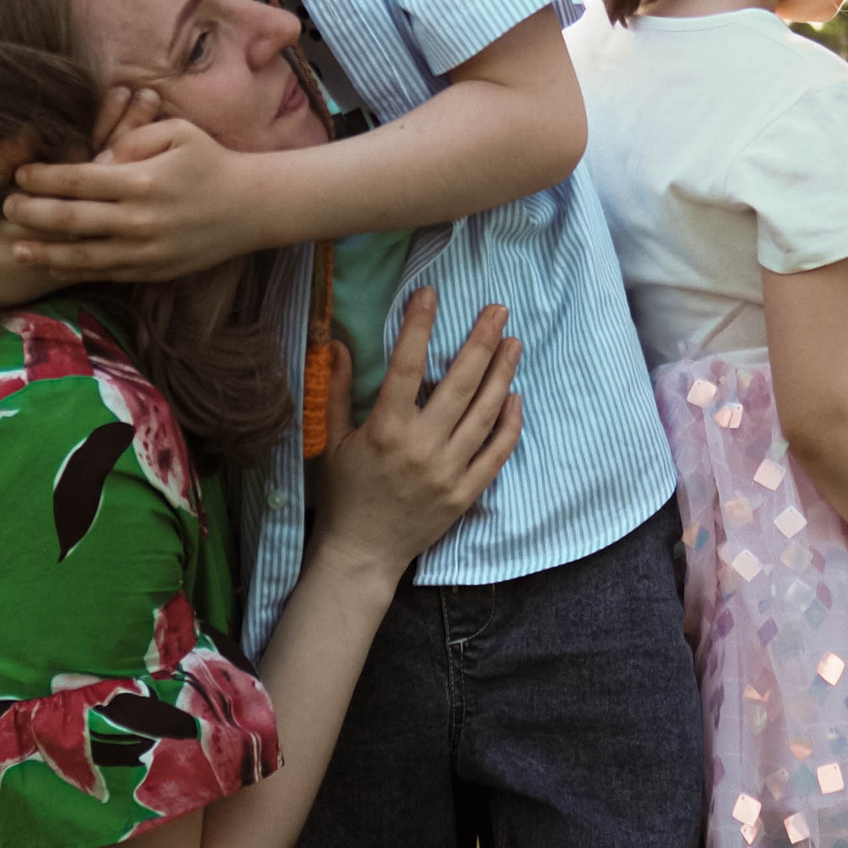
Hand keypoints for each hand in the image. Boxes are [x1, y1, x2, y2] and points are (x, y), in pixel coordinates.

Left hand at [3, 115, 264, 278]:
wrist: (252, 207)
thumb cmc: (211, 161)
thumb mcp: (177, 133)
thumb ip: (131, 139)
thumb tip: (93, 158)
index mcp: (142, 181)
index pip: (78, 180)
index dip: (43, 178)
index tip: (19, 175)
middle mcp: (140, 220)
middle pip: (71, 220)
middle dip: (32, 215)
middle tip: (5, 209)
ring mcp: (146, 250)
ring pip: (83, 256)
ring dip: (44, 252)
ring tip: (15, 248)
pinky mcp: (154, 270)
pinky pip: (106, 273)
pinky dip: (76, 270)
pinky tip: (54, 264)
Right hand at [309, 290, 522, 581]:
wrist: (362, 553)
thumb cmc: (344, 493)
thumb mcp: (332, 440)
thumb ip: (338, 391)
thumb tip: (336, 342)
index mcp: (386, 429)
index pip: (407, 366)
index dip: (419, 326)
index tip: (430, 294)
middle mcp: (422, 447)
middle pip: (460, 384)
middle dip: (481, 341)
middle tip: (498, 309)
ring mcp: (449, 471)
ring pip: (485, 414)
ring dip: (502, 374)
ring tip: (513, 343)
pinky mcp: (466, 493)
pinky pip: (496, 453)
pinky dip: (509, 424)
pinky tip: (516, 396)